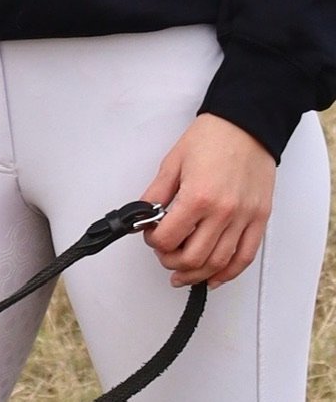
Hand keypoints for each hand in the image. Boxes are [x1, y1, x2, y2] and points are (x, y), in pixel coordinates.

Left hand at [141, 113, 274, 286]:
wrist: (246, 124)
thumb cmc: (212, 137)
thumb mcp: (173, 162)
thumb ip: (156, 193)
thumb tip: (143, 215)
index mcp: (198, 197)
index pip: (169, 238)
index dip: (154, 241)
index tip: (151, 235)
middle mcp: (223, 212)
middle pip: (193, 257)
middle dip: (171, 261)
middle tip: (164, 255)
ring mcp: (244, 219)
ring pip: (218, 263)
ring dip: (196, 274)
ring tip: (182, 273)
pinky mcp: (259, 220)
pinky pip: (244, 257)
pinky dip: (228, 273)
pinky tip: (213, 277)